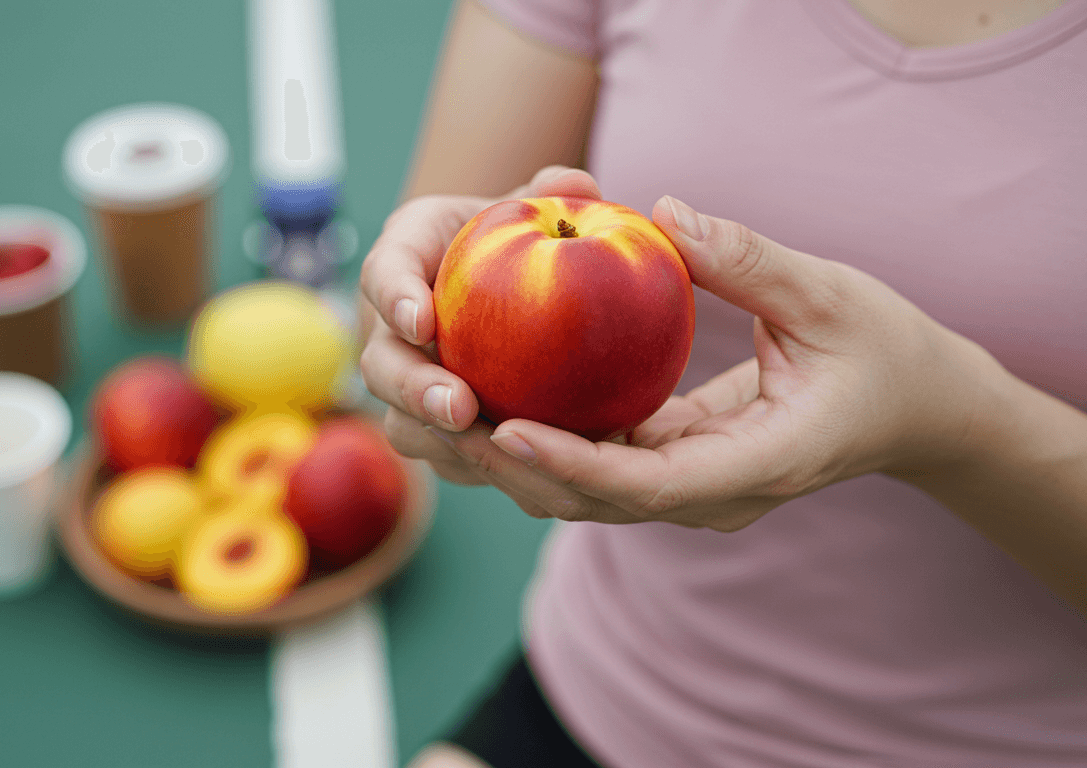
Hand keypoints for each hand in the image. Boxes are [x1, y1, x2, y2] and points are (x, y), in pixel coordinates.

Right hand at [357, 165, 604, 485]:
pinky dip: (480, 463)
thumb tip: (573, 184)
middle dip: (412, 389)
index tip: (422, 320)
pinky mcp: (438, 431)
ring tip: (487, 446)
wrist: (515, 287)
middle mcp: (389, 326)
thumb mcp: (536, 206)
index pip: (384, 271)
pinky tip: (526, 471)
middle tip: (458, 405)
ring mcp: (407, 385)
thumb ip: (552, 194)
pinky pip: (448, 456)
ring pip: (404, 423)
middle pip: (380, 364)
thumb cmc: (523, 236)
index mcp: (404, 257)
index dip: (394, 297)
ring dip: (441, 439)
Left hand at [420, 195, 1008, 530]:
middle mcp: (717, 494)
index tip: (503, 429)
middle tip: (446, 418)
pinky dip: (553, 438)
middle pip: (598, 500)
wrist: (918, 407)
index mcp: (758, 465)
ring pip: (591, 493)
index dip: (569, 463)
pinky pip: (605, 464)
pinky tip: (501, 393)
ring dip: (521, 460)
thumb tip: (663, 214)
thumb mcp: (831, 294)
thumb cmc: (885, 350)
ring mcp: (698, 490)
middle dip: (519, 468)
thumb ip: (750, 260)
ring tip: (450, 411)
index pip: (645, 484)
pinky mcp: (681, 468)